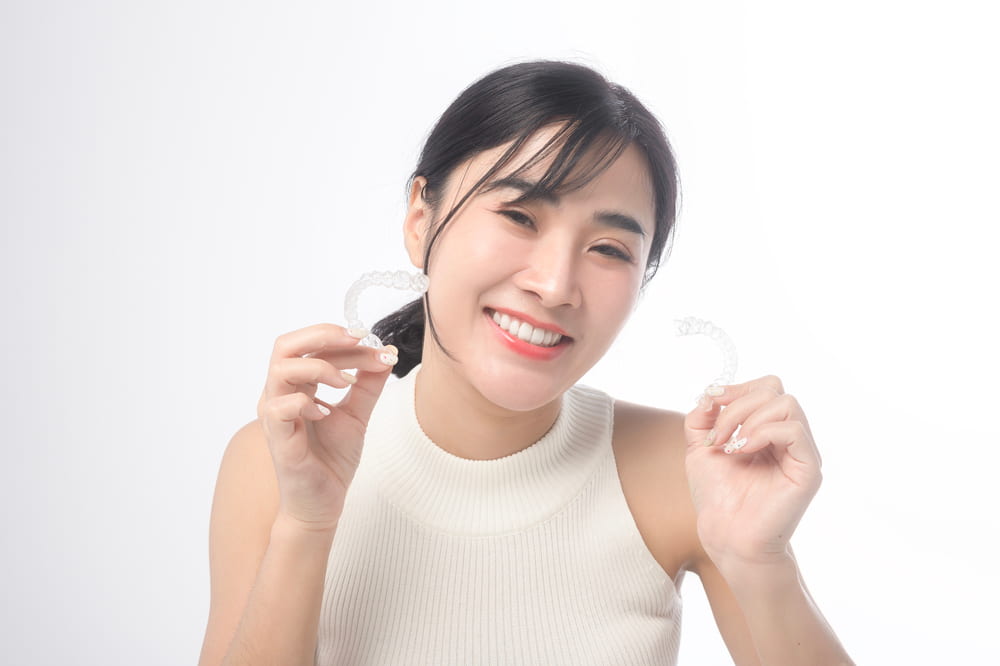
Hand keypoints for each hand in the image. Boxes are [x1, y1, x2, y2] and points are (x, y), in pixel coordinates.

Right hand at [256, 323, 397, 531]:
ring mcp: (274, 416)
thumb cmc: (331, 458)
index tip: (376, 344)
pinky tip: (326, 413)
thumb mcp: (357, 413)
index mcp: (296, 385)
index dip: (343, 339)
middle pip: (286, 346)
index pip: (312, 345)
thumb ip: (368, 383)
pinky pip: (279, 408)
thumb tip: (386, 352)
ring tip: (347, 382)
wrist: (324, 502)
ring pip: (280, 370)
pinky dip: (304, 403)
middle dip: (323, 335)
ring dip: (319, 366)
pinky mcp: (276, 439)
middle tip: (357, 340)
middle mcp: (279, 394)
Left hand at [683, 375, 822, 567]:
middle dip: (738, 404)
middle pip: (775, 389)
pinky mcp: (808, 469)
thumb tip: (710, 393)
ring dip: (748, 418)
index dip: (736, 389)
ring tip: (729, 446)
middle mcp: (788, 438)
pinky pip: (794, 431)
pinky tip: (742, 451)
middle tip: (717, 435)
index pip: (765, 387)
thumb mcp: (699, 448)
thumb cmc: (717, 497)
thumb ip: (702, 417)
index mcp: (767, 430)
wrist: (726, 535)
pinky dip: (763, 432)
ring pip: (787, 404)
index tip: (711, 405)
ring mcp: (801, 453)